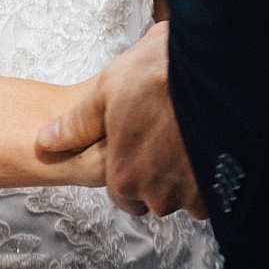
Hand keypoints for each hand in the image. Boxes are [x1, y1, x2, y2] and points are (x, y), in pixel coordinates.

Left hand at [35, 23, 205, 219]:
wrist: (218, 72)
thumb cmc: (161, 76)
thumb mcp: (108, 90)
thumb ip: (77, 125)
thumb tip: (45, 142)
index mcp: (124, 176)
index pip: (121, 190)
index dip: (128, 164)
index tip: (139, 141)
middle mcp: (158, 196)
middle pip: (154, 195)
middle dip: (157, 171)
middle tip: (165, 131)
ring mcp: (193, 195)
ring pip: (185, 193)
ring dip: (186, 171)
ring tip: (189, 129)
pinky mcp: (223, 190)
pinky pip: (214, 190)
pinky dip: (211, 171)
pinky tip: (212, 139)